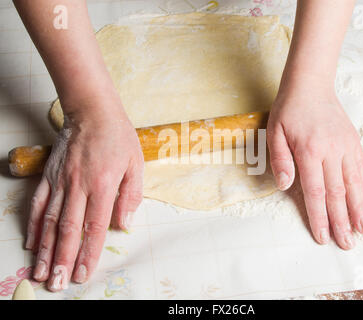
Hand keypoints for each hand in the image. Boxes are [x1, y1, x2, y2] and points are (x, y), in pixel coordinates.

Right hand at [25, 95, 143, 290]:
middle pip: (69, 229)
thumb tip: (124, 225)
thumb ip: (131, 196)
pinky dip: (35, 225)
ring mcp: (61, 181)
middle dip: (63, 260)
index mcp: (104, 185)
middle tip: (57, 284)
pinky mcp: (49, 175)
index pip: (95, 226)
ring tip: (41, 272)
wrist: (93, 111)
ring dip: (46, 249)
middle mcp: (79, 186)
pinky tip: (32, 243)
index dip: (89, 253)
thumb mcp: (136, 164)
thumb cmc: (119, 138)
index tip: (83, 274)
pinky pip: (39, 204)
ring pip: (51, 221)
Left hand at [267, 77, 362, 249]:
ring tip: (362, 230)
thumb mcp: (274, 132)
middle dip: (341, 221)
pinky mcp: (353, 142)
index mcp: (308, 151)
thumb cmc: (288, 110)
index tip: (323, 236)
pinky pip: (361, 169)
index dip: (319, 217)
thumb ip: (280, 160)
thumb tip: (286, 187)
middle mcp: (331, 151)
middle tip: (346, 244)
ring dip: (358, 209)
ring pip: (354, 183)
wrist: (310, 85)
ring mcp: (345, 146)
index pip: (315, 192)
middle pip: (337, 193)